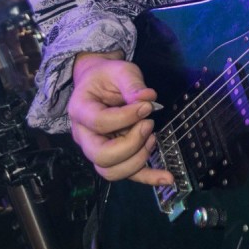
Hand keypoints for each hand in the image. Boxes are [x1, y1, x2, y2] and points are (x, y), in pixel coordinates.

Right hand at [68, 51, 173, 186]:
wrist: (98, 83)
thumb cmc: (107, 76)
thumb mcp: (119, 70)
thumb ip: (132, 84)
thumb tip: (149, 98)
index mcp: (80, 110)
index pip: (99, 122)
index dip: (126, 117)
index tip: (147, 106)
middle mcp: (83, 136)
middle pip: (101, 156)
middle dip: (131, 144)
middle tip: (148, 124)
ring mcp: (95, 149)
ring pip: (112, 171)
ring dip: (138, 159)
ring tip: (152, 138)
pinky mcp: (112, 157)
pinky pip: (127, 175)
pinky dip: (148, 178)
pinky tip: (167, 177)